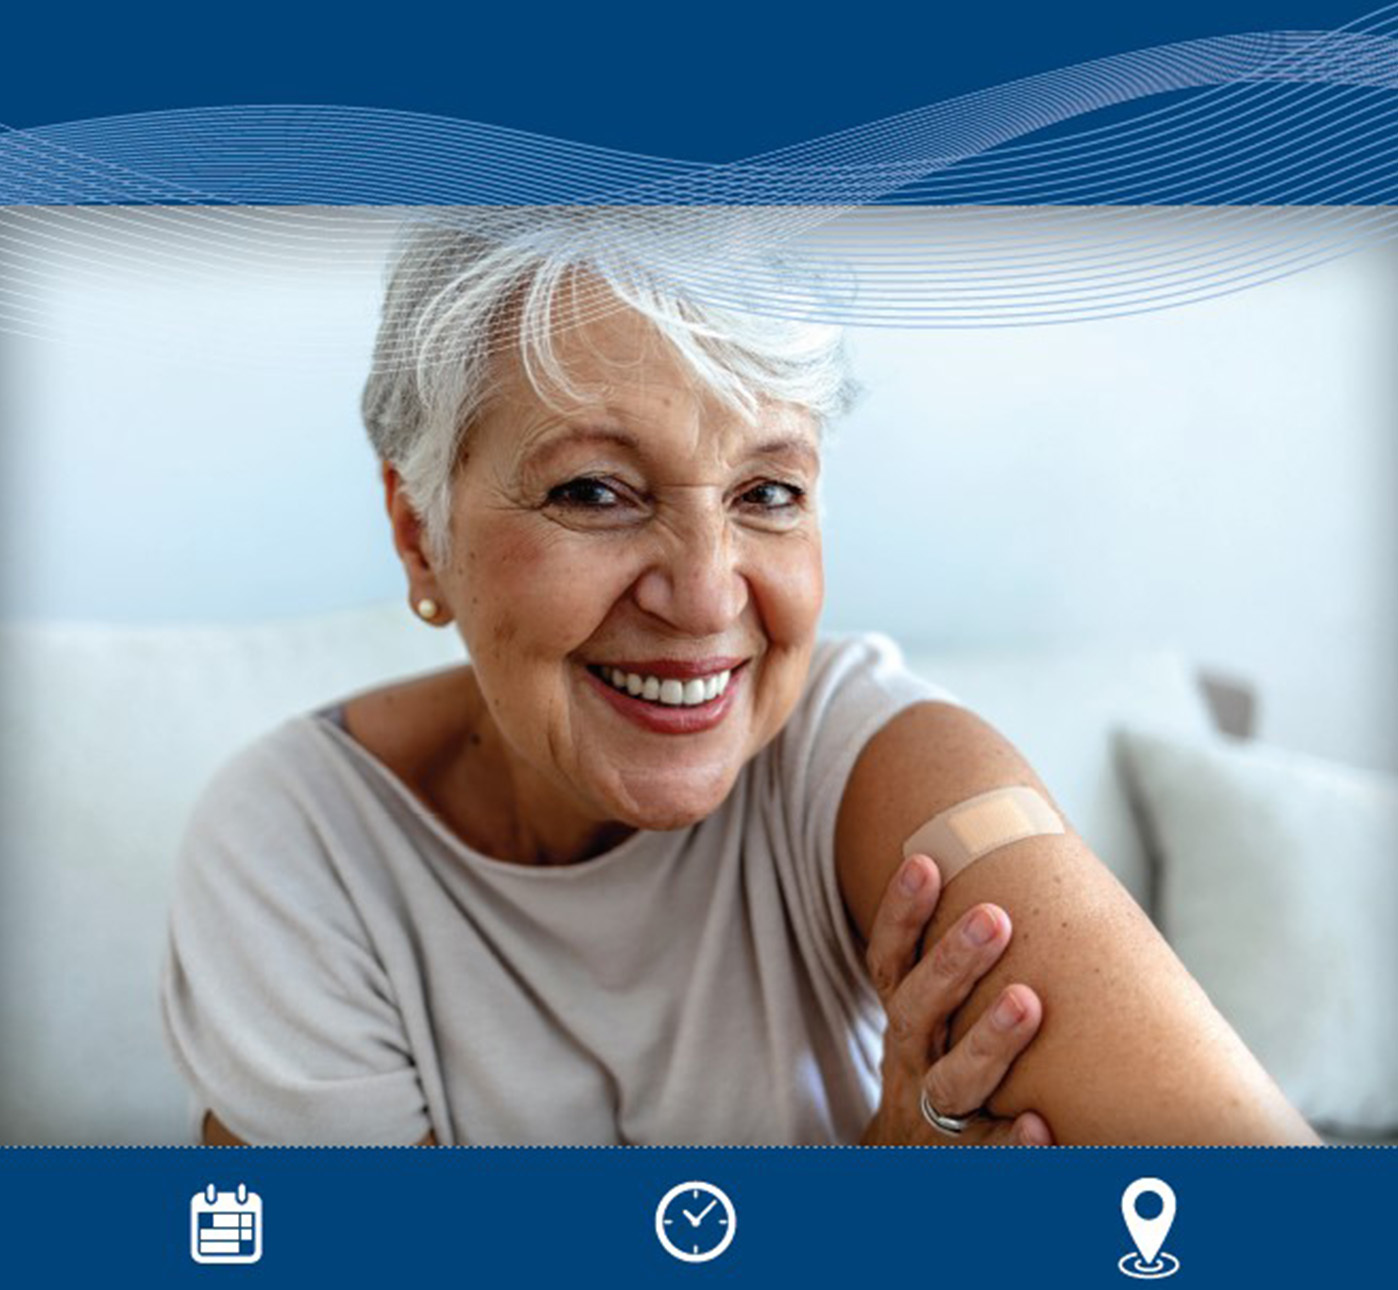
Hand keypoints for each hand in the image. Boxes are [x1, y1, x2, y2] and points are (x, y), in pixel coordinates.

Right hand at [860, 852, 1051, 1145]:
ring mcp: (931, 1115)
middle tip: (995, 917)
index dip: (900, 912)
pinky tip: (1043, 1125)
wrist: (909, 1165)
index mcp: (903, 1017)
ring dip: (987, 1042)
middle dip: (951, 961)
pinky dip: (1010, 1144)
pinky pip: (985, 1155)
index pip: (889, 959)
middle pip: (916, 1009)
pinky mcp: (964, 1163)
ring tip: (1027, 1002)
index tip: (925, 862)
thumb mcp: (932, 1016)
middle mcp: (909, 1059)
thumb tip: (1018, 859)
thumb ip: (959, 962)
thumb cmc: (941, 1065)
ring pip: (951, 1081)